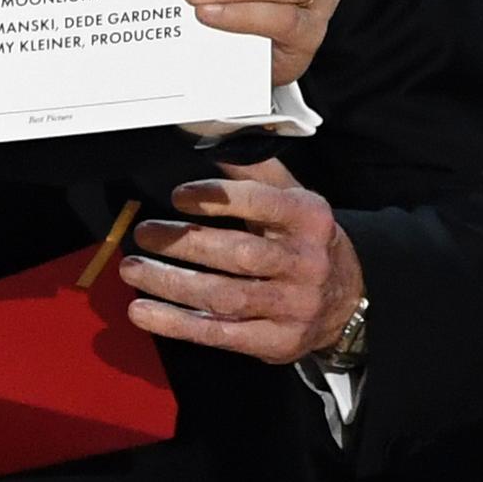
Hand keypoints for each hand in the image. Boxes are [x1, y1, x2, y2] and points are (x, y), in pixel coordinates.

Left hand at [119, 159, 363, 363]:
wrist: (349, 297)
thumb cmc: (303, 239)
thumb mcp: (291, 197)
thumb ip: (252, 170)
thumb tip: (207, 140)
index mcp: (309, 218)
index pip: (262, 204)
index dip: (216, 199)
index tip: (178, 196)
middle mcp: (305, 263)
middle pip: (239, 254)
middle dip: (184, 243)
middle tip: (145, 233)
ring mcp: (292, 306)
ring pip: (224, 297)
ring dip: (170, 284)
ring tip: (133, 269)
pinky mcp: (276, 341)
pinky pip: (220, 333)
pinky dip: (177, 324)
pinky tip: (144, 311)